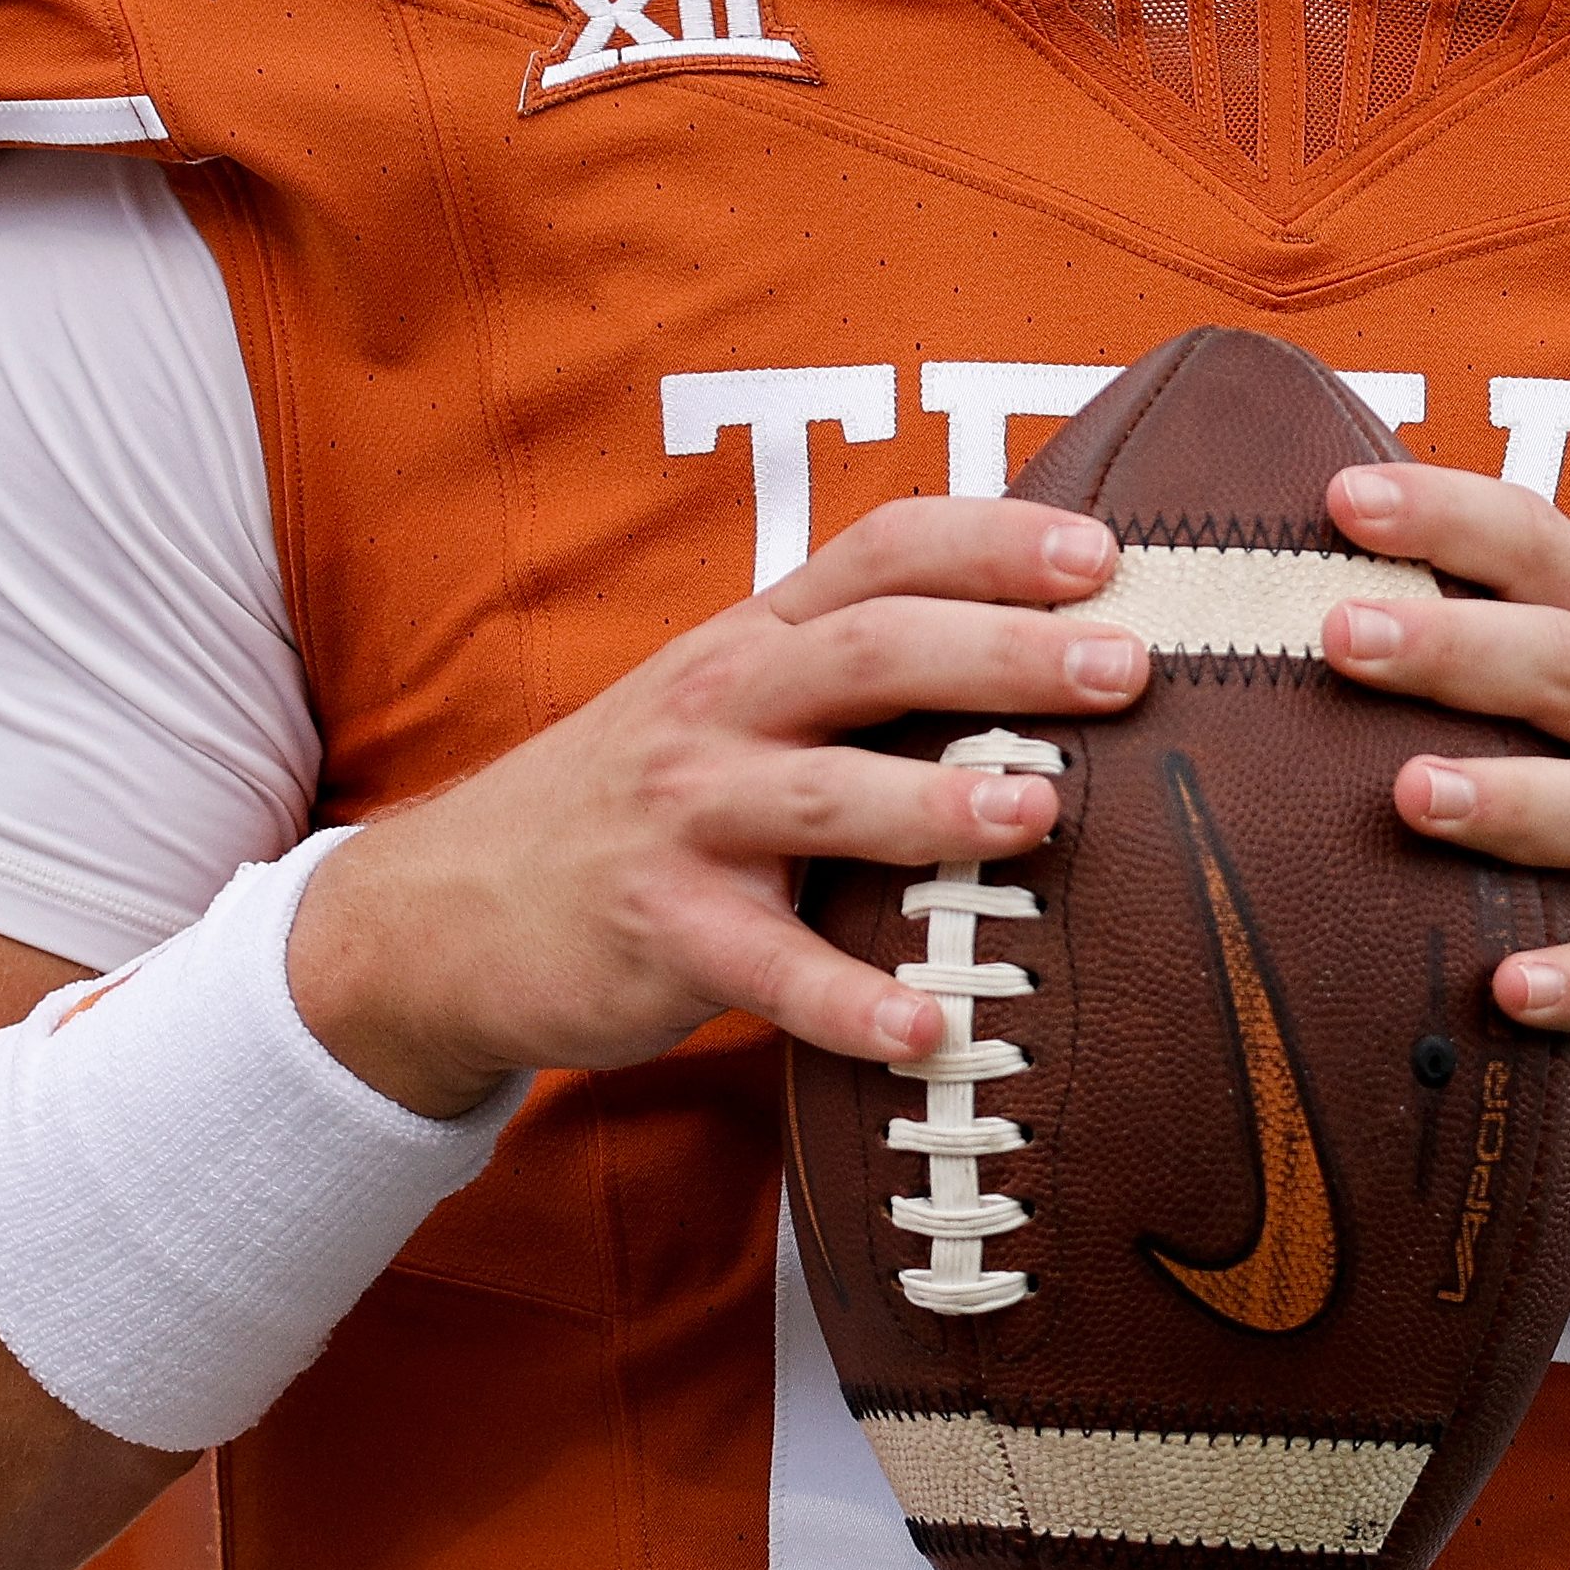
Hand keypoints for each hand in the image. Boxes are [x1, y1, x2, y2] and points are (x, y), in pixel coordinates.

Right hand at [288, 498, 1152, 1114]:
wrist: (446, 911)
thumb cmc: (645, 798)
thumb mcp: (732, 700)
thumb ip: (857, 666)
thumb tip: (1054, 640)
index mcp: (757, 638)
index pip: (881, 551)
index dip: (994, 539)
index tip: (1109, 552)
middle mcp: (722, 708)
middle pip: (870, 652)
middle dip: (1002, 653)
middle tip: (1124, 669)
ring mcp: (685, 819)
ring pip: (821, 797)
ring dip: (934, 806)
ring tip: (1040, 814)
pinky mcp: (662, 934)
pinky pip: (768, 972)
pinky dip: (849, 1002)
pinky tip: (930, 1030)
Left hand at [1314, 462, 1569, 1220]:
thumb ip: (1497, 656)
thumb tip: (1310, 596)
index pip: (1544, 550)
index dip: (1450, 516)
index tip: (1342, 499)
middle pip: (1569, 666)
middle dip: (1455, 645)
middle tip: (1343, 634)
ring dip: (1511, 800)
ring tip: (1410, 794)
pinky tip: (1513, 989)